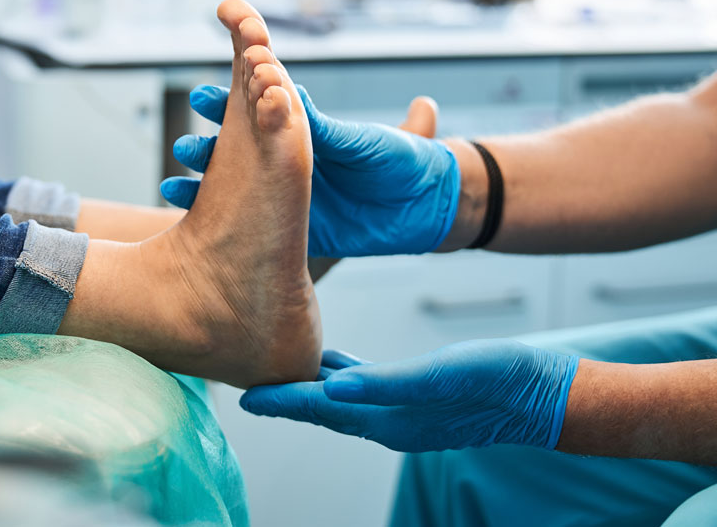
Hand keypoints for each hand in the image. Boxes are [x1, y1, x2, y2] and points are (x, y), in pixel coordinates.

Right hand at [160, 84, 459, 256]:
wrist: (428, 207)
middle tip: (185, 147)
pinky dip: (220, 221)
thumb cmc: (406, 161)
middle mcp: (291, 162)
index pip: (260, 112)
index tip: (202, 98)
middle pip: (238, 148)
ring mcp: (290, 196)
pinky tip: (194, 220)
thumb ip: (327, 126)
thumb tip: (289, 90)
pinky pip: (251, 226)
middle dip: (209, 144)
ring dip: (207, 182)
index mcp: (308, 132)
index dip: (231, 102)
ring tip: (177, 182)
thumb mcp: (366, 140)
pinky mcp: (296, 230)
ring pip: (236, 187)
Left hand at [238, 340, 579, 452]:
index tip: (245, 397)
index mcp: (388, 418)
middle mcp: (389, 421)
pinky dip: (344, 377)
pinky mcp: (418, 398)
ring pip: (343, 401)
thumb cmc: (495, 380)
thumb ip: (385, 384)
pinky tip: (336, 362)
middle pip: (324, 410)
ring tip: (285, 372)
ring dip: (311, 390)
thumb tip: (333, 388)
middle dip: (287, 399)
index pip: (320, 410)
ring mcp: (403, 412)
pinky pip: (368, 388)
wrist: (540, 394)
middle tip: (253, 385)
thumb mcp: (440, 376)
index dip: (281, 402)